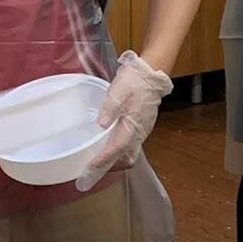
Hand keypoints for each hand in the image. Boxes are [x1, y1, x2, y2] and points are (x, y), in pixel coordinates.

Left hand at [78, 52, 169, 189]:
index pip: (118, 148)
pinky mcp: (142, 127)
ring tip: (99, 160)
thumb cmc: (134, 80)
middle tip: (94, 168)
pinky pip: (132, 146)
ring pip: (130, 154)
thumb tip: (101, 125)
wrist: (151, 73)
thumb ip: (109, 108)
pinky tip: (108, 146)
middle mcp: (140, 132)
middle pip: (127, 158)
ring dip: (116, 160)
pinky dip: (120, 151)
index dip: (104, 159)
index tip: (91, 166)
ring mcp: (143, 131)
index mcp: (133, 124)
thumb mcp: (118, 90)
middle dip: (112, 167)